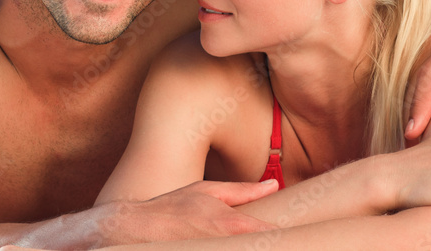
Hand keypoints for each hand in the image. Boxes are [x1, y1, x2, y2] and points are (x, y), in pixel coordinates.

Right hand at [94, 180, 279, 245]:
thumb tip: (274, 185)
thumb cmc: (172, 207)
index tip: (295, 235)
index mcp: (231, 224)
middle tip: (284, 241)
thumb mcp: (208, 190)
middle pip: (262, 248)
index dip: (285, 237)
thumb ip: (243, 191)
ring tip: (259, 242)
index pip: (271, 236)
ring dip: (251, 247)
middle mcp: (225, 245)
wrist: (135, 229)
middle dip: (270, 244)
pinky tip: (227, 245)